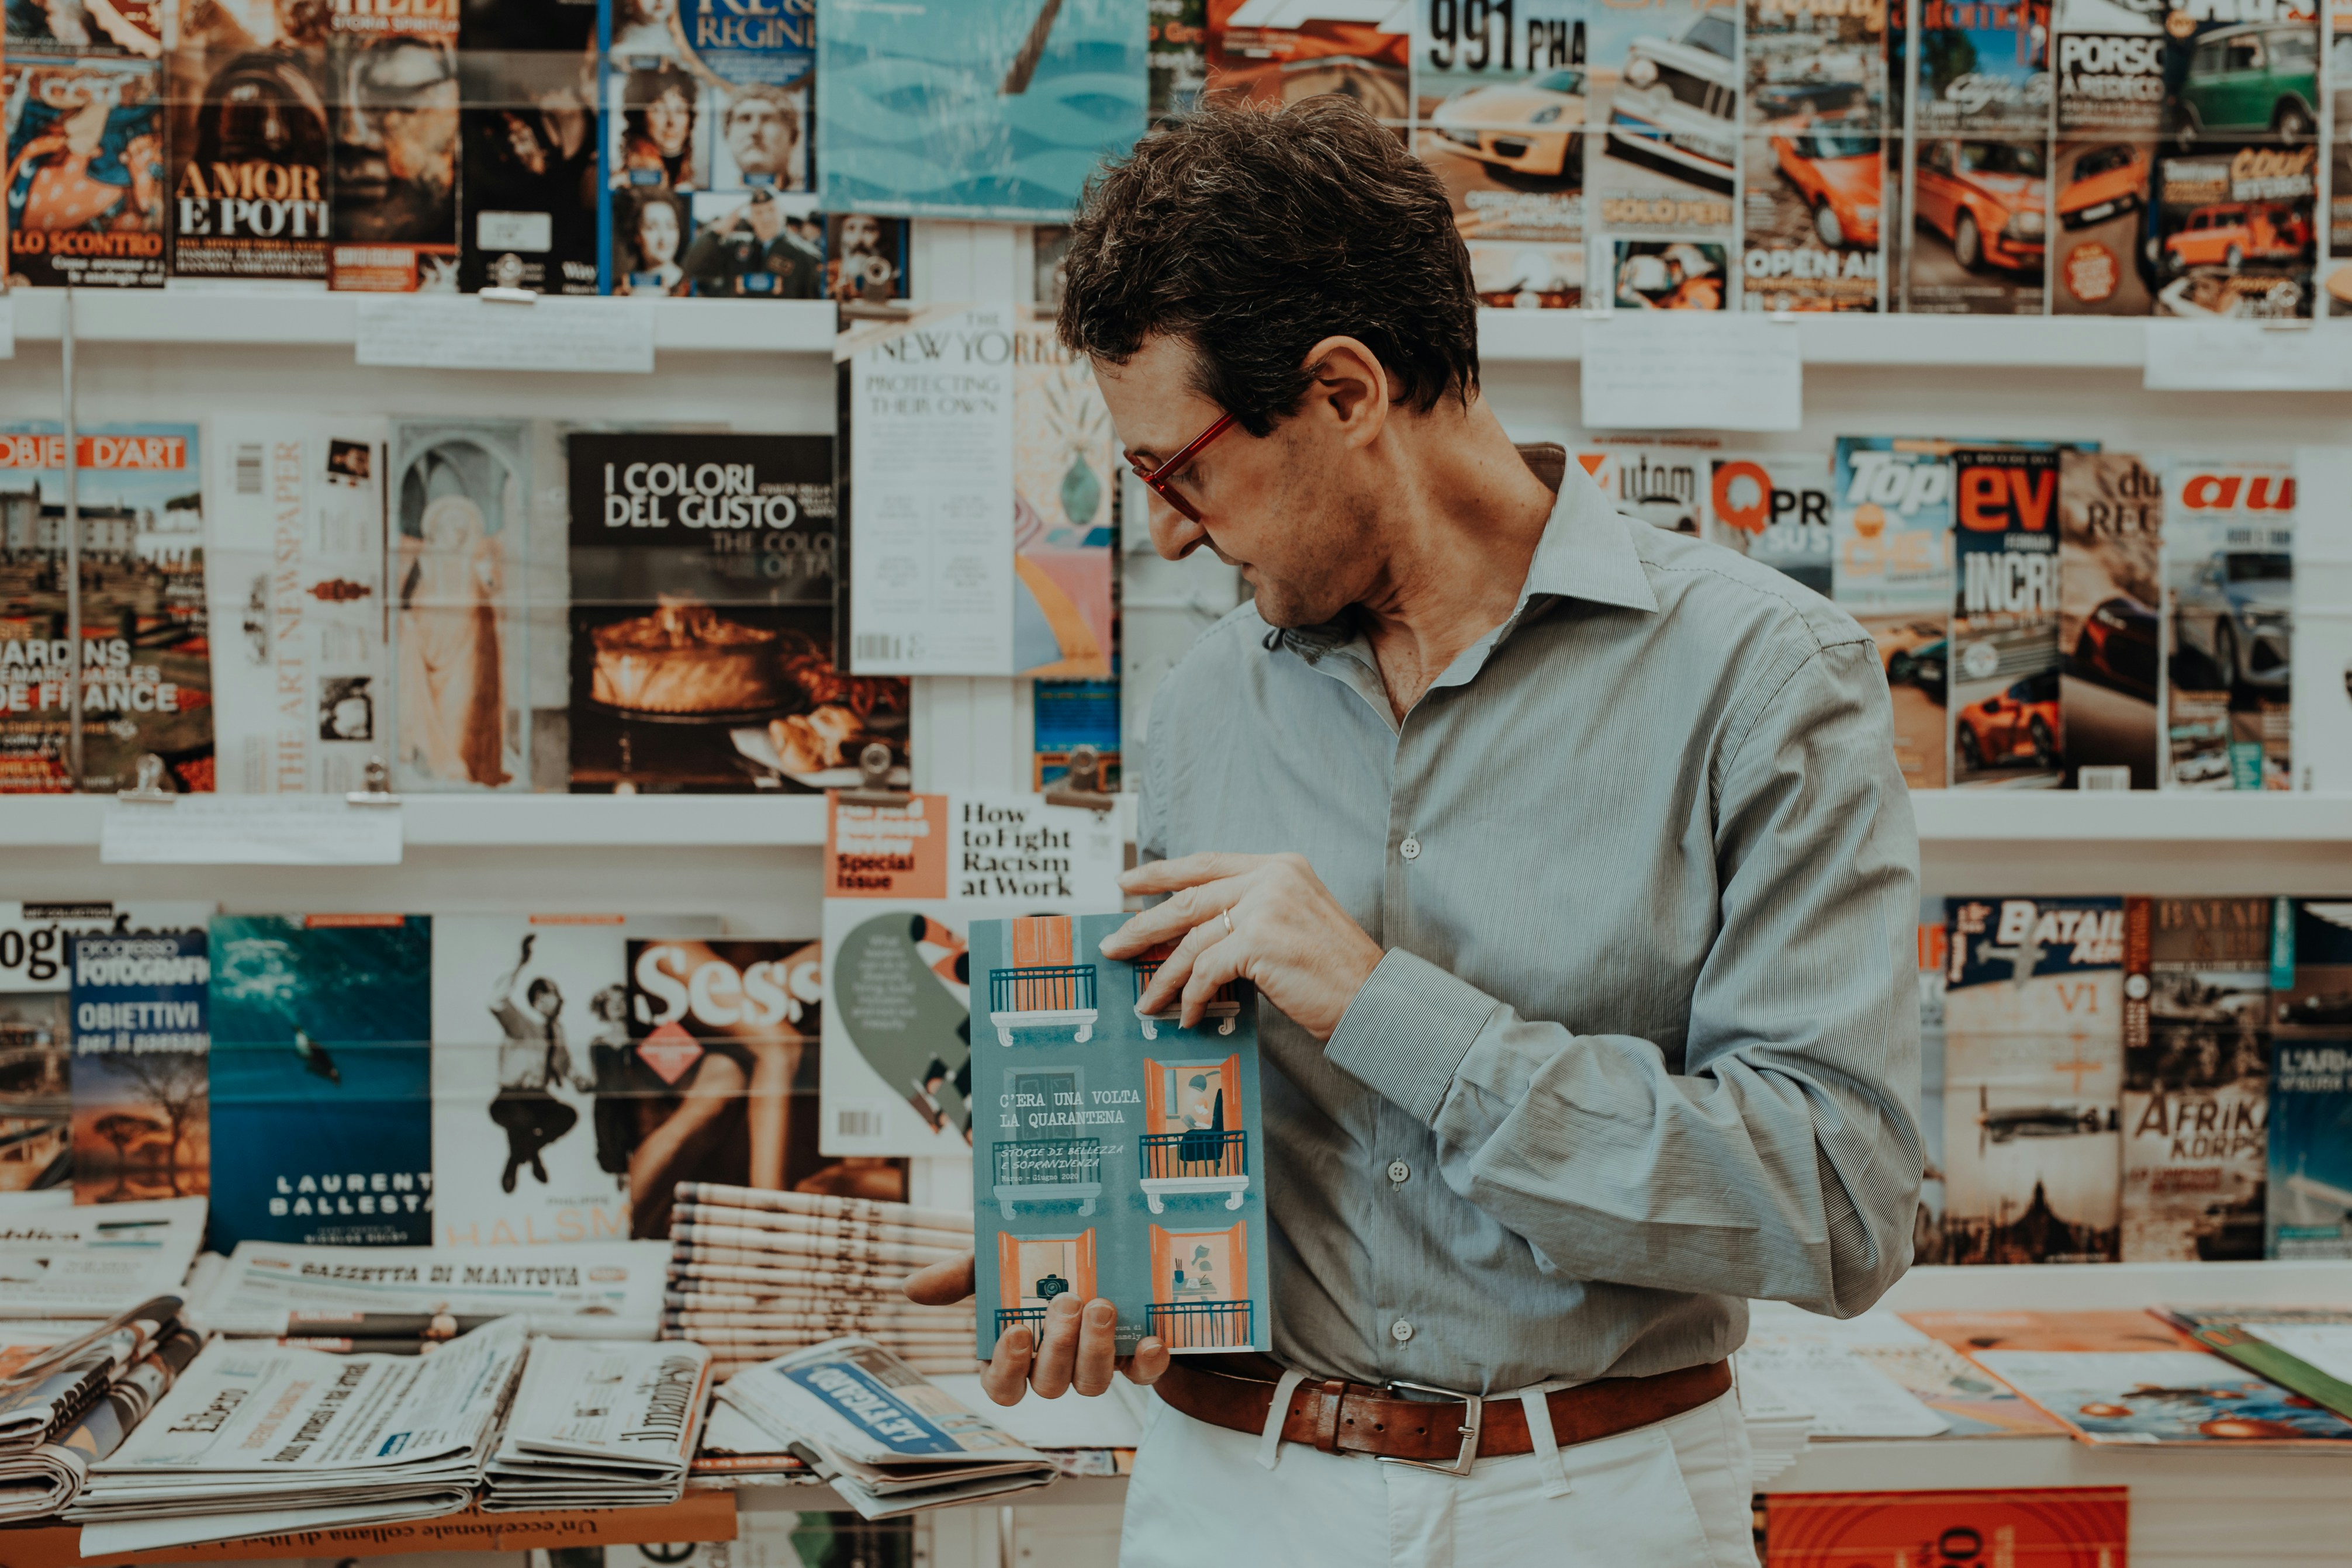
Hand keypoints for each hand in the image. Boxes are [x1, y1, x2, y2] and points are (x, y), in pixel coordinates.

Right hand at [904, 1255, 1168, 1404]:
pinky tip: (1153, 1340)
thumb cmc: (1031, 1256)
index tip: (1017, 1332)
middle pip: (1049, 1386)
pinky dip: (1149, 1364)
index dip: (1007, 1369)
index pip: (1000, 1386)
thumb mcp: (994, 1259)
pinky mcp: (1136, 1358)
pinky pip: (1143, 1377)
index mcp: (1012, 1352)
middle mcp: (1052, 1367)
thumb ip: (958, 1276)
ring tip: (1101, 1306)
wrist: (1092, 1238)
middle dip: (1058, 1348)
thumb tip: (912, 1289)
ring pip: (1091, 1384)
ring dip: (1096, 1351)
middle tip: (1066, 1302)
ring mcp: (1094, 1364)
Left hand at [1101, 853, 1381, 1040]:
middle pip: (1187, 898)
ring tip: (1146, 998)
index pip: (1205, 863)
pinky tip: (1187, 1015)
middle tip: (1114, 944)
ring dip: (1163, 975)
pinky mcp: (1259, 941)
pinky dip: (1191, 997)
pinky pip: (1206, 971)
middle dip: (1143, 924)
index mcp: (1278, 866)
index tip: (1127, 883)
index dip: (1161, 873)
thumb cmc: (1333, 971)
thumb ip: (1249, 913)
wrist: (1372, 998)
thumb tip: (1191, 933)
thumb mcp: (1292, 922)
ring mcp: (1265, 906)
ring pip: (1192, 939)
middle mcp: (1270, 878)